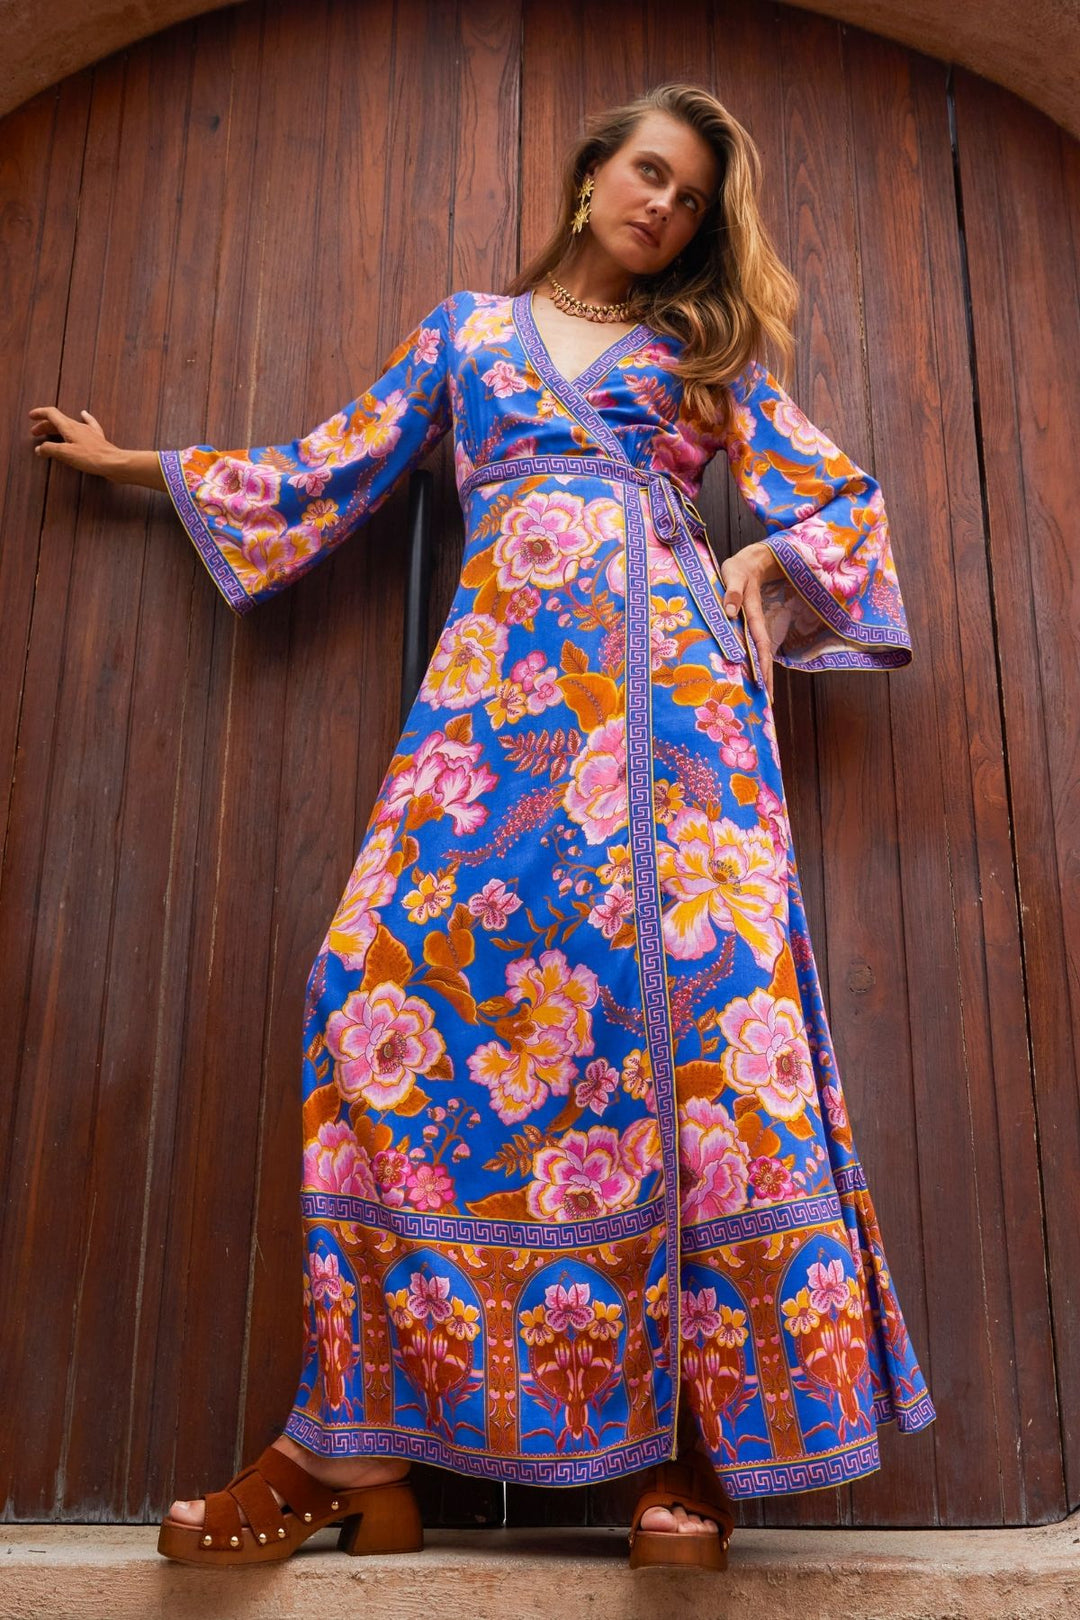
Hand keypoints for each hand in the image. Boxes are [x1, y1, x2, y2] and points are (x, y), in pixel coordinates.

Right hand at [28, 406, 119, 478]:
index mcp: (69, 427)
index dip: (40, 414)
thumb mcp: (65, 454)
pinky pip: (88, 425)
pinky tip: (84, 414)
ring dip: (57, 428)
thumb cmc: (91, 458)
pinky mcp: (97, 439)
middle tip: (35, 433)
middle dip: (45, 426)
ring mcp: (89, 432)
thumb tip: (40, 449)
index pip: (51, 414)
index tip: (31, 416)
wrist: (114, 463)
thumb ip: (50, 449)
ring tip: (50, 433)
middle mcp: (79, 426)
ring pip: (69, 425)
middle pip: (58, 421)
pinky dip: (83, 419)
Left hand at [720, 540, 782, 703]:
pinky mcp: (747, 625)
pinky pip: (752, 647)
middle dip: (767, 678)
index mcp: (753, 614)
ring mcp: (752, 625)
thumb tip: (730, 611)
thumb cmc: (740, 568)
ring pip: (759, 654)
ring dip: (763, 674)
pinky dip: (754, 663)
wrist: (752, 562)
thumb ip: (732, 591)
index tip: (764, 683)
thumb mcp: (734, 574)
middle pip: (764, 655)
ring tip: (764, 698)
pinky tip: (752, 677)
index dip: (762, 663)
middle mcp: (755, 623)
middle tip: (768, 703)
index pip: (760, 643)